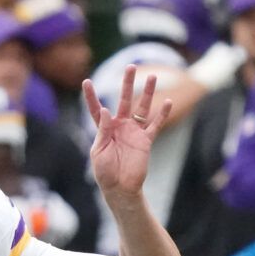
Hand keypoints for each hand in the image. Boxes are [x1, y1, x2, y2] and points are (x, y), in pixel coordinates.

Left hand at [83, 64, 170, 203]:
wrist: (120, 189)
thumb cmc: (105, 173)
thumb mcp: (99, 151)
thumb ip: (103, 130)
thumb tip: (107, 110)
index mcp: (104, 129)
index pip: (97, 109)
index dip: (91, 96)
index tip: (86, 82)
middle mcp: (120, 126)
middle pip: (124, 100)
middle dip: (127, 84)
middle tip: (131, 66)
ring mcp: (134, 132)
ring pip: (142, 108)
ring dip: (148, 93)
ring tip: (152, 77)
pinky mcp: (145, 140)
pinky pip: (155, 125)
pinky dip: (162, 114)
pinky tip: (168, 102)